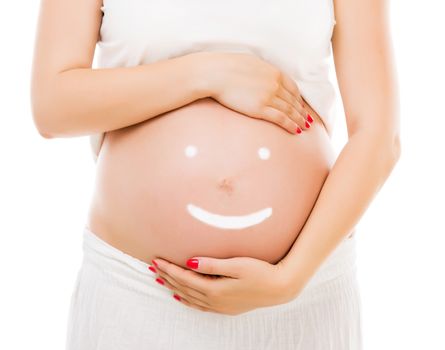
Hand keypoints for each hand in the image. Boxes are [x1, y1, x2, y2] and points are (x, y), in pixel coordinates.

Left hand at [149, 255, 301, 315]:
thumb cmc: (260, 272)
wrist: (279, 288)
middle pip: (183, 288)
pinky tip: (181, 297)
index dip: (169, 268)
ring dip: (173, 288)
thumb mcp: (236, 265)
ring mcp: (219, 306)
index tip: (156, 259)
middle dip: (167, 277)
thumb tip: (189, 263)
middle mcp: (213, 300)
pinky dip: (186, 300)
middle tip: (152, 267)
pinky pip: (199, 306)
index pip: (184, 278)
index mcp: (214, 288)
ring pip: (188, 297)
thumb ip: (211, 264)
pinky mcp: (226, 308)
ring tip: (160, 280)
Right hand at [194, 51, 312, 134]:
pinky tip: (296, 130)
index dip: (299, 99)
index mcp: (274, 72)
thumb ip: (262, 71)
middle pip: (293, 101)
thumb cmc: (228, 66)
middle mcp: (275, 85)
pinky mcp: (260, 109)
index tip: (301, 105)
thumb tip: (263, 76)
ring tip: (304, 127)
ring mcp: (268, 97)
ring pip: (290, 111)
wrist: (216, 74)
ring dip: (299, 120)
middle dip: (301, 111)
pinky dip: (290, 125)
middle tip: (307, 119)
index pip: (293, 88)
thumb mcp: (251, 63)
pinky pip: (281, 118)